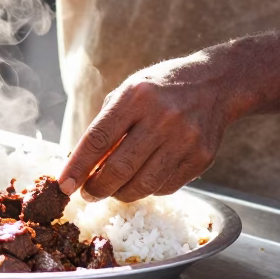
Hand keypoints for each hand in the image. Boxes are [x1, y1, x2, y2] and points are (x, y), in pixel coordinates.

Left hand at [58, 53, 240, 202]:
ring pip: (142, 185)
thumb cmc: (161, 89)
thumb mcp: (129, 93)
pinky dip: (148, 189)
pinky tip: (144, 178)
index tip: (64, 185)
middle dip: (97, 188)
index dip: (77, 167)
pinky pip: (165, 187)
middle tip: (88, 193)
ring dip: (121, 194)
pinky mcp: (201, 158)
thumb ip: (106, 126)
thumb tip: (82, 167)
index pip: (98, 139)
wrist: (215, 84)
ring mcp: (185, 139)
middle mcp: (162, 117)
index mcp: (136, 96)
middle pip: (119, 168)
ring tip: (113, 189)